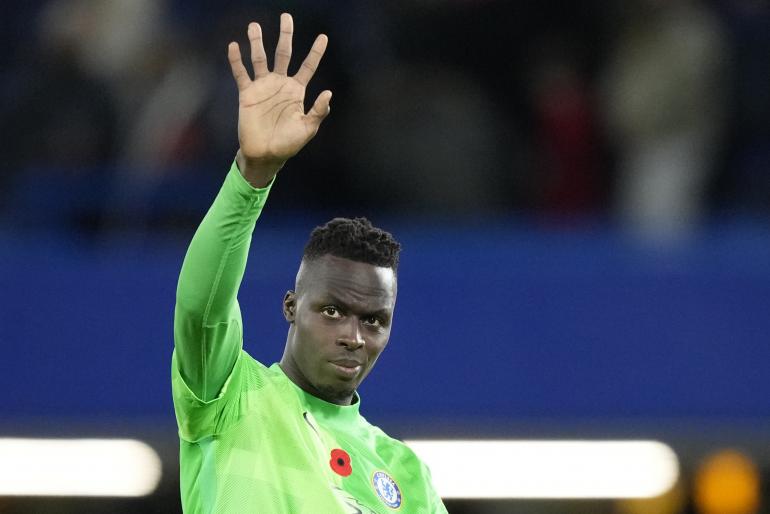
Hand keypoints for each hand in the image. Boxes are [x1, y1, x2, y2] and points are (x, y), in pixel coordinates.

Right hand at [228, 13, 331, 186]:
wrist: (265, 154)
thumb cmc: (288, 143)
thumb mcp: (307, 129)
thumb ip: (318, 111)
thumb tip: (328, 93)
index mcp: (297, 91)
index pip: (308, 66)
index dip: (316, 52)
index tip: (323, 37)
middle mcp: (280, 84)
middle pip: (283, 54)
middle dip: (285, 35)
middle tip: (286, 17)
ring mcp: (263, 87)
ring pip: (260, 59)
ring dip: (257, 42)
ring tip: (254, 26)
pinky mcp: (247, 94)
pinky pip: (241, 73)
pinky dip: (236, 60)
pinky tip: (234, 46)